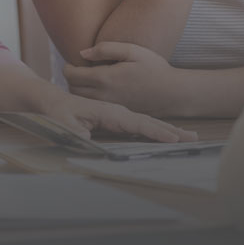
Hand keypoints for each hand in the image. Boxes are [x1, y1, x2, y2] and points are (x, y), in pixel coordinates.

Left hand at [40, 92, 197, 142]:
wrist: (50, 100)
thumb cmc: (56, 110)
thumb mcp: (63, 121)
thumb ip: (76, 133)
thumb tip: (91, 144)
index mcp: (107, 110)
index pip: (136, 123)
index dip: (154, 132)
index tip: (172, 139)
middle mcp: (116, 111)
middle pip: (147, 122)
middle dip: (170, 131)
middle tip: (193, 139)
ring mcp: (117, 115)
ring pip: (145, 124)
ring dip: (166, 131)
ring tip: (189, 138)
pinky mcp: (115, 120)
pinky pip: (138, 126)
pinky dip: (155, 131)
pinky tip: (166, 138)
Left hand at [63, 42, 181, 116]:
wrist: (172, 93)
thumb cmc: (154, 68)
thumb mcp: (132, 51)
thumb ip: (106, 49)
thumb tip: (82, 52)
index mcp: (105, 78)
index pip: (72, 76)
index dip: (67, 67)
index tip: (71, 62)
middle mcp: (104, 95)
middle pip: (73, 90)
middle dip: (70, 79)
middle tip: (77, 70)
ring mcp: (109, 106)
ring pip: (82, 100)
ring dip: (78, 90)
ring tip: (85, 79)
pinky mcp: (115, 112)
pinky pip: (94, 106)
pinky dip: (89, 99)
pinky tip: (98, 89)